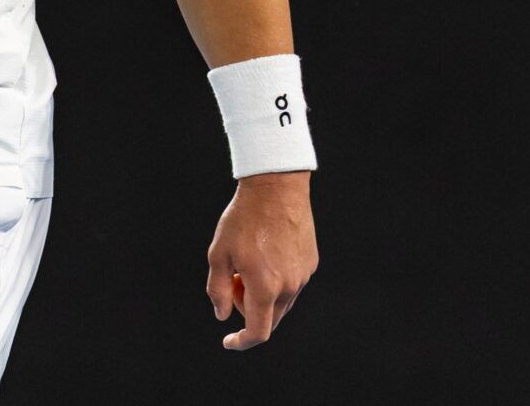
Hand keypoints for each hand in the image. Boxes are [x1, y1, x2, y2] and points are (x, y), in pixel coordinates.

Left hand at [206, 170, 317, 350]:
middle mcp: (289, 286)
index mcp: (265, 287)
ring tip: (249, 260)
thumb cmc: (244, 218)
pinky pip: (291, 282)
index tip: (229, 341)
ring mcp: (303, 275)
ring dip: (263, 292)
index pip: (258, 331)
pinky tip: (267, 252)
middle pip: (269, 316)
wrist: (276, 187)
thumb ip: (218, 289)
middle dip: (248, 307)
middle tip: (235, 277)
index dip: (242, 341)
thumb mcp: (219, 253)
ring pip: (281, 300)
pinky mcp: (311, 263)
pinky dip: (276, 278)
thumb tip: (222, 315)